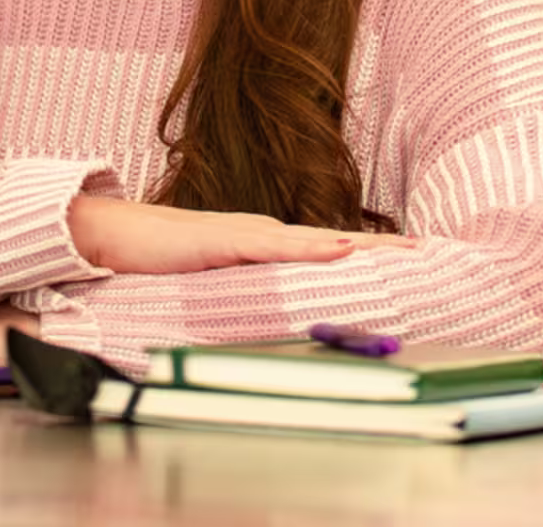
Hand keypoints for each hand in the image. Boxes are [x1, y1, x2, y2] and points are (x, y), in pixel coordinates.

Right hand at [67, 196, 418, 274]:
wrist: (114, 235)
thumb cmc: (160, 258)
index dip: (368, 254)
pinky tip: (339, 249)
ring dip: (361, 247)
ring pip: (317, 241)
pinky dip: (311, 249)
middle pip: (334, 240)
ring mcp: (248, 234)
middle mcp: (264, 232)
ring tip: (402, 252)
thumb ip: (244, 290)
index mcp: (264, 244)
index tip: (408, 257)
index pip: (326, 248)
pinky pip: (276, 247)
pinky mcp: (226, 241)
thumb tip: (272, 310)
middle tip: (428, 251)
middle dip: (382, 248)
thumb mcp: (214, 280)